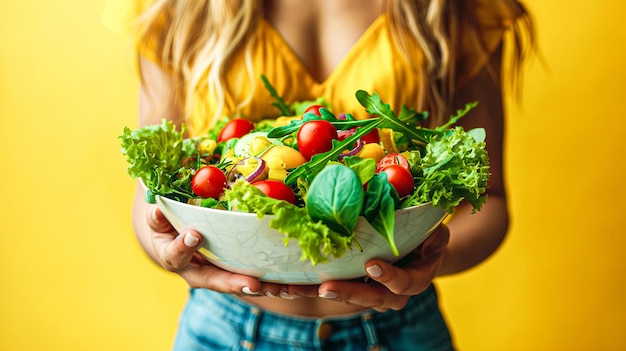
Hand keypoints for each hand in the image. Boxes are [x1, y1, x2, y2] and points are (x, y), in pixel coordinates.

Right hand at [146, 205, 283, 296]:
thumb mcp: (157, 217)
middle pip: (215, 282)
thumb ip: (157, 215)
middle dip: (234, 284)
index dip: (183, 246)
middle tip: (251, 285)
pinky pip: (257, 280)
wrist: (175, 237)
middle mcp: (198, 272)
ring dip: (262, 288)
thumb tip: (156, 210)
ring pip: (240, 285)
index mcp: (175, 257)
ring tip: (282, 288)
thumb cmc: (166, 223)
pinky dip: (276, 283)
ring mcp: (219, 275)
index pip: (176, 255)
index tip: (194, 235)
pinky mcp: (237, 272)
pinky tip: (296, 284)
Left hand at [288, 224, 449, 311]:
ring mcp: (368, 290)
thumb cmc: (428, 236)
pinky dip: (307, 287)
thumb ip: (428, 227)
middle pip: (369, 298)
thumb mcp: (433, 229)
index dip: (389, 276)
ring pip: (344, 296)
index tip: (372, 264)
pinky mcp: (350, 282)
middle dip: (347, 293)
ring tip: (294, 289)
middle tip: (326, 288)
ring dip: (318, 293)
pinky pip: (329, 287)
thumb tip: (414, 209)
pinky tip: (284, 283)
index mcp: (414, 279)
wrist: (421, 252)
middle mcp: (390, 292)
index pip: (403, 283)